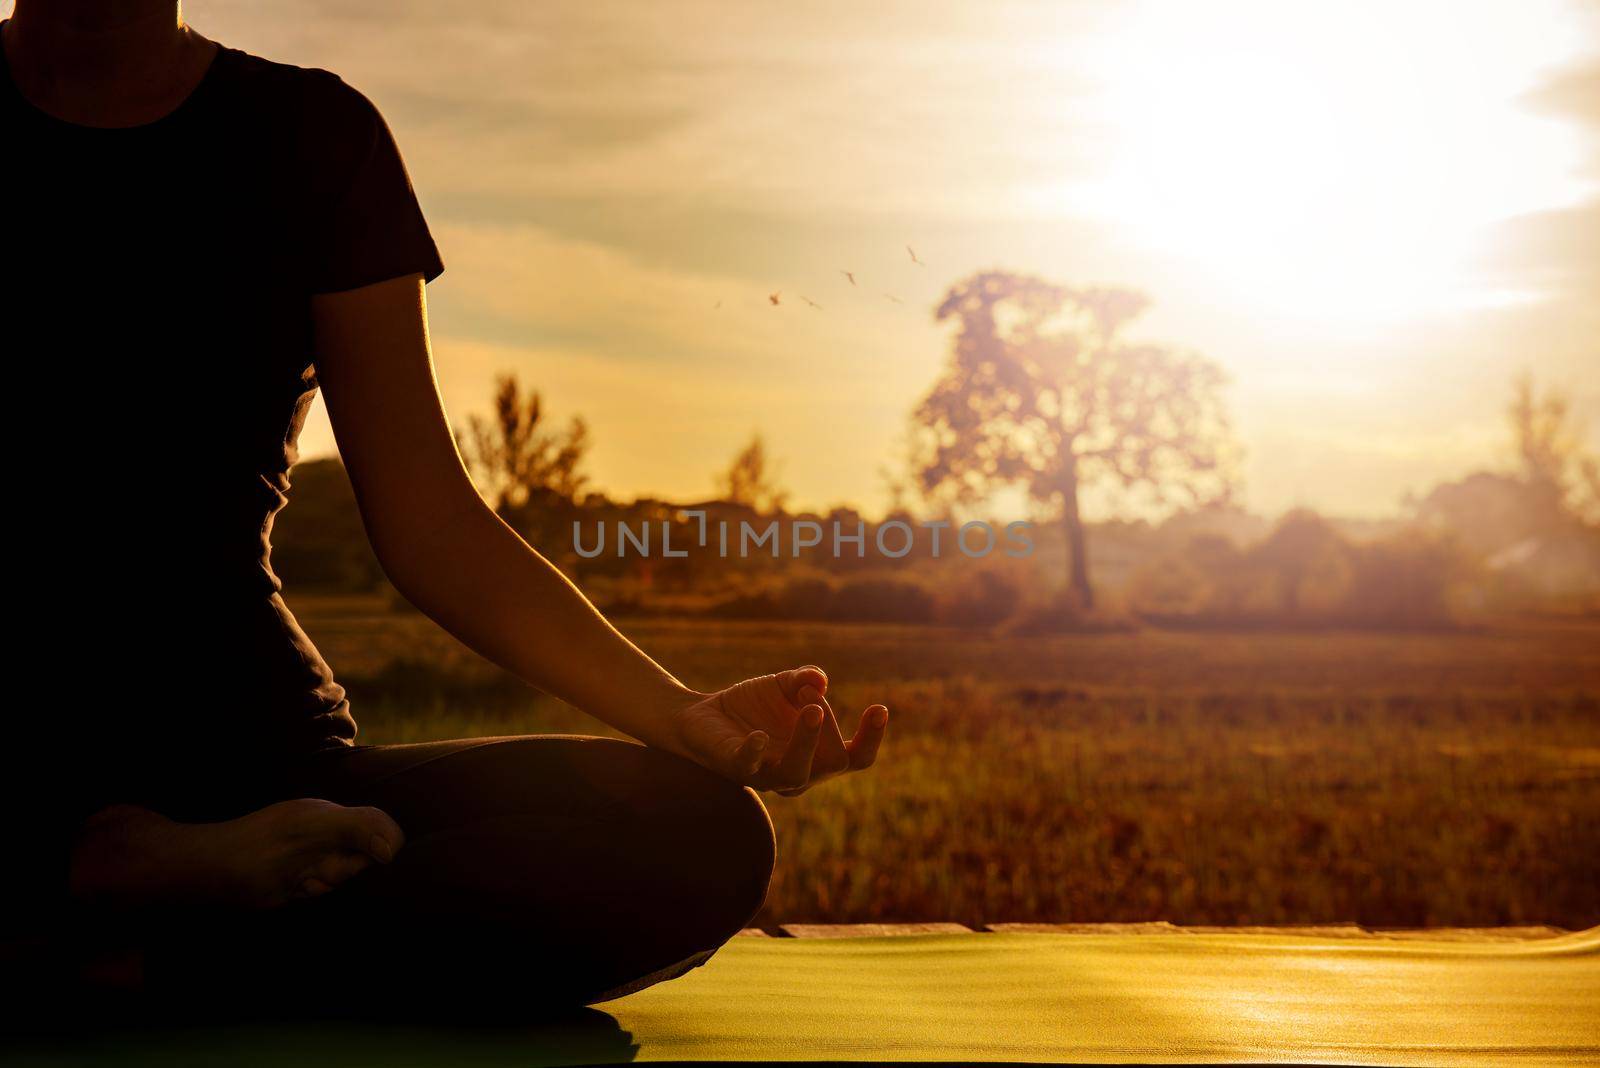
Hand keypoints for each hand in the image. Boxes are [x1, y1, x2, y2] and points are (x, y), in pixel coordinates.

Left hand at [670, 666, 887, 794]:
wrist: (702, 714)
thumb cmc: (753, 706)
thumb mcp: (784, 685)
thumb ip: (805, 680)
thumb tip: (819, 681)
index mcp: (818, 755)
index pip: (857, 758)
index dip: (872, 738)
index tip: (879, 708)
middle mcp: (798, 772)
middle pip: (833, 761)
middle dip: (828, 723)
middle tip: (805, 692)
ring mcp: (767, 775)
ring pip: (796, 772)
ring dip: (807, 740)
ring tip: (811, 708)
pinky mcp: (736, 768)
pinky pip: (749, 767)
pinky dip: (755, 752)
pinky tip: (757, 735)